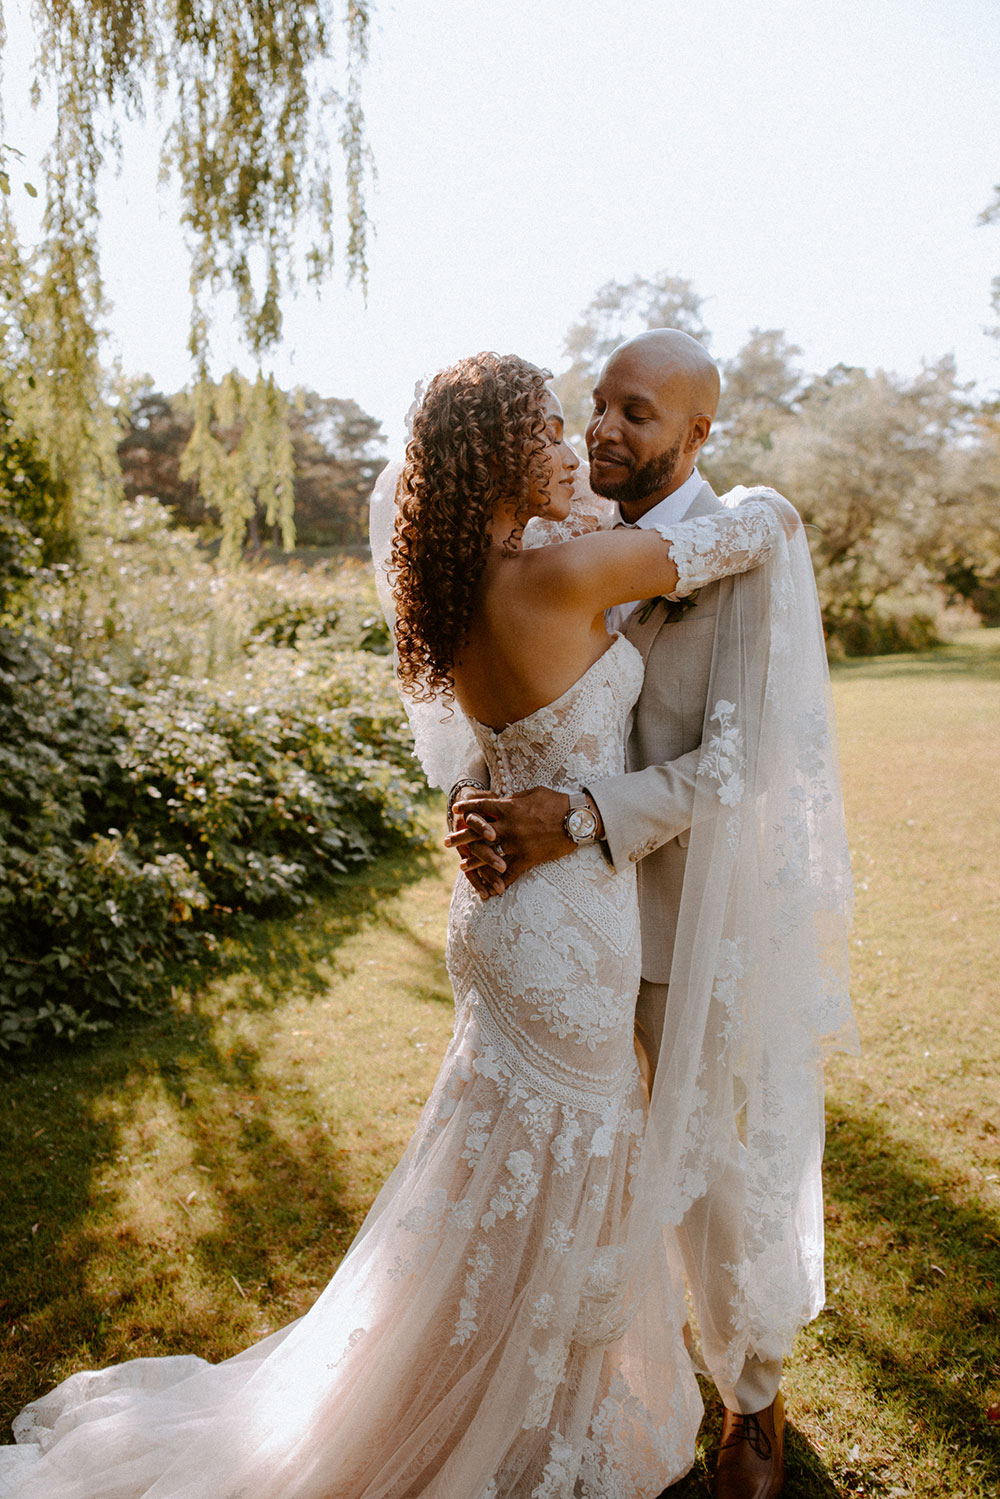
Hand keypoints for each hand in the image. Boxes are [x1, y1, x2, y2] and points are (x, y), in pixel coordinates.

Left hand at [446, 786, 574, 893]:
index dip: (468, 808)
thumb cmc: (557, 802)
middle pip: (478, 833)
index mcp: (509, 808)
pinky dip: (502, 881)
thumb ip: (514, 798)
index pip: (482, 806)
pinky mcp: (529, 858)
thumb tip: (502, 799)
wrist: (577, 819)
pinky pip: (512, 872)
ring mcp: (517, 844)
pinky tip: (493, 888)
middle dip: (461, 837)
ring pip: (490, 855)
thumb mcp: (533, 793)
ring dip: (475, 861)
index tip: (456, 810)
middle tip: (446, 842)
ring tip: (462, 866)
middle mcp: (509, 827)